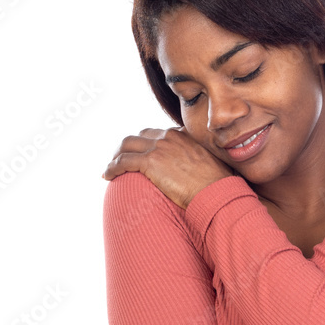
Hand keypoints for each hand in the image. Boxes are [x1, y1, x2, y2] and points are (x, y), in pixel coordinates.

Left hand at [102, 126, 235, 208]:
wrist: (215, 190)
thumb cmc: (216, 183)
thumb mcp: (209, 161)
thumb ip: (197, 156)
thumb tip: (196, 166)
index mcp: (181, 135)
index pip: (156, 134)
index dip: (145, 144)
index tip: (140, 155)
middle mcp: (168, 137)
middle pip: (138, 136)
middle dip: (127, 147)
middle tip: (120, 160)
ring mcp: (159, 147)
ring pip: (126, 145)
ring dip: (116, 155)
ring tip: (111, 168)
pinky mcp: (150, 162)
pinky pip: (123, 161)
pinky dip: (112, 167)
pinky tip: (108, 176)